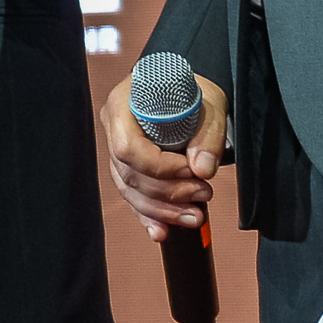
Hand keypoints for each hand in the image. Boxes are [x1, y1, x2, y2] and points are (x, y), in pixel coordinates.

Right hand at [100, 69, 226, 237]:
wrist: (189, 91)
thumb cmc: (194, 90)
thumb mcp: (208, 104)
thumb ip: (207, 136)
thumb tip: (202, 170)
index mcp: (124, 104)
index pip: (129, 148)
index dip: (160, 168)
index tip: (192, 171)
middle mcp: (114, 127)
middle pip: (130, 173)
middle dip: (168, 193)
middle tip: (203, 194)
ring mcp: (117, 149)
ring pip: (130, 190)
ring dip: (163, 210)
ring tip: (195, 216)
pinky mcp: (127, 168)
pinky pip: (133, 197)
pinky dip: (149, 216)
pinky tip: (162, 232)